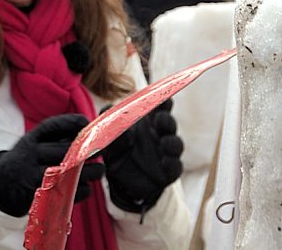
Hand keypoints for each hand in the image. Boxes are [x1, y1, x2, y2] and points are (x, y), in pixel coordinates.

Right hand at [0, 113, 99, 216]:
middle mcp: (29, 156)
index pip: (51, 126)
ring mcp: (32, 177)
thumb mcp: (33, 143)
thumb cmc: (26, 161)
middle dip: (87, 152)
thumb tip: (87, 128)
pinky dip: (81, 190)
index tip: (87, 123)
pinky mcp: (37, 197)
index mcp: (29, 140)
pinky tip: (86, 187)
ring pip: (68, 173)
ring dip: (89, 172)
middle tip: (101, 153)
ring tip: (98, 171)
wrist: (0, 185)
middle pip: (64, 151)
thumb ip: (55, 136)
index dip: (70, 122)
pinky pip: (66, 193)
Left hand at [102, 99, 182, 213]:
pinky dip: (173, 163)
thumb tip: (106, 107)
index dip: (161, 101)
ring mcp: (165, 153)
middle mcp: (158, 135)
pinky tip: (167, 161)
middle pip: (168, 123)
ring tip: (165, 142)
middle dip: (167, 120)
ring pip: (175, 144)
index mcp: (146, 123)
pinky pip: (175, 167)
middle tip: (160, 118)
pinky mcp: (168, 172)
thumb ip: (108, 125)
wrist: (121, 183)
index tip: (162, 98)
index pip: (157, 108)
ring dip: (172, 141)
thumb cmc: (118, 154)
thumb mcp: (109, 140)